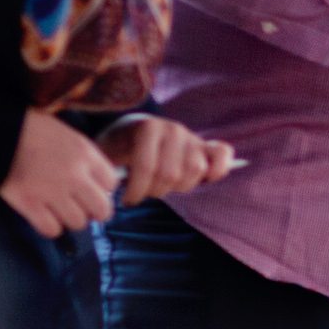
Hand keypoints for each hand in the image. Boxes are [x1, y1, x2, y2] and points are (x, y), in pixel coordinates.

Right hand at [0, 111, 119, 238]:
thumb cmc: (32, 129)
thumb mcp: (68, 135)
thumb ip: (85, 158)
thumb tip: (98, 184)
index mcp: (85, 153)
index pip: (112, 183)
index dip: (103, 189)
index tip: (91, 189)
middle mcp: (74, 174)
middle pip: (103, 209)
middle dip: (94, 212)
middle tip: (82, 207)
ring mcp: (51, 190)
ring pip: (78, 223)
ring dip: (70, 219)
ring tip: (59, 210)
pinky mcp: (27, 202)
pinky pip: (50, 229)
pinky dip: (49, 227)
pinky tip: (44, 217)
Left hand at [99, 115, 233, 205]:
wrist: (132, 133)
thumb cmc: (118, 149)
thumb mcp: (106, 155)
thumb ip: (107, 169)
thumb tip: (108, 188)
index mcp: (148, 127)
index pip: (147, 167)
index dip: (136, 190)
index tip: (126, 201)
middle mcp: (173, 128)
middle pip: (171, 173)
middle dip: (156, 191)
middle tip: (145, 193)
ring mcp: (192, 136)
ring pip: (195, 170)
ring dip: (180, 186)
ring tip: (165, 186)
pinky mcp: (206, 146)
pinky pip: (222, 155)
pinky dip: (218, 169)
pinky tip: (205, 179)